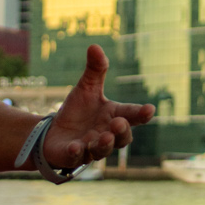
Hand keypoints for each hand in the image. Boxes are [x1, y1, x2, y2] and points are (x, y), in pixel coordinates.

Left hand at [43, 44, 154, 172]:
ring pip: (102, 151)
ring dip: (104, 144)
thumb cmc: (78, 111)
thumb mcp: (86, 87)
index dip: (141, 114)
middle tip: (118, 123)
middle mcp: (106, 135)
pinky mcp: (73, 156)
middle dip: (122, 132)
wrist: (54, 132)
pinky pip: (77, 158)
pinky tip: (75, 147)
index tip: (149, 110)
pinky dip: (77, 153)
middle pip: (122, 138)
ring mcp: (91, 148)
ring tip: (104, 136)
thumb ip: (95, 70)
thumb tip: (95, 46)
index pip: (131, 115)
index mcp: (114, 116)